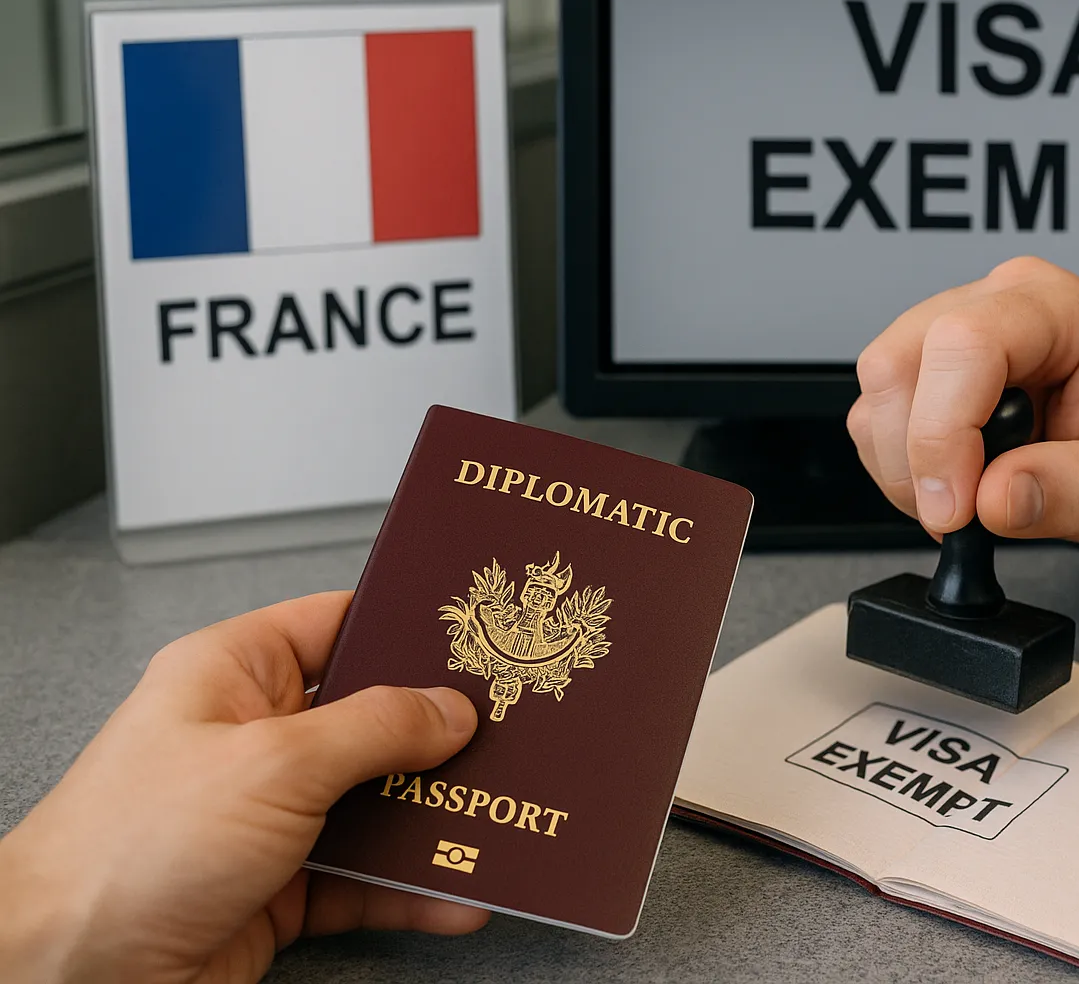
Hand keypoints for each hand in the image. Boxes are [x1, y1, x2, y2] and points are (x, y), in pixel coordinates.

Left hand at [0, 591, 486, 983]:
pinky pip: (368, 878)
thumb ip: (375, 729)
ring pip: (379, 803)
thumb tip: (449, 709)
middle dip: (442, 732)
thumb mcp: (275, 763)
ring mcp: (269, 816)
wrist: (68, 975)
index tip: (479, 633)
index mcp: (236, 673)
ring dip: (438, 816)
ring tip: (504, 814)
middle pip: (373, 719)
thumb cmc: (129, 848)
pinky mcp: (282, 887)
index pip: (339, 624)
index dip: (408, 625)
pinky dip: (415, 889)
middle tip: (517, 728)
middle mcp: (254, 737)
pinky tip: (459, 893)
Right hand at [847, 256, 1078, 549]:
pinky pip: (875, 416)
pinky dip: (897, 468)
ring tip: (965, 501)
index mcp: (1057, 308)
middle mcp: (993, 304)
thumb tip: (995, 498)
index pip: (964, 343)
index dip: (943, 431)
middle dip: (916, 456)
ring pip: (878, 389)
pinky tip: (948, 486)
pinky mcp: (919, 371)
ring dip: (902, 466)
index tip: (956, 507)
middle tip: (960, 515)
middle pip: (899, 361)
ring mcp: (945, 331)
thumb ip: (1075, 490)